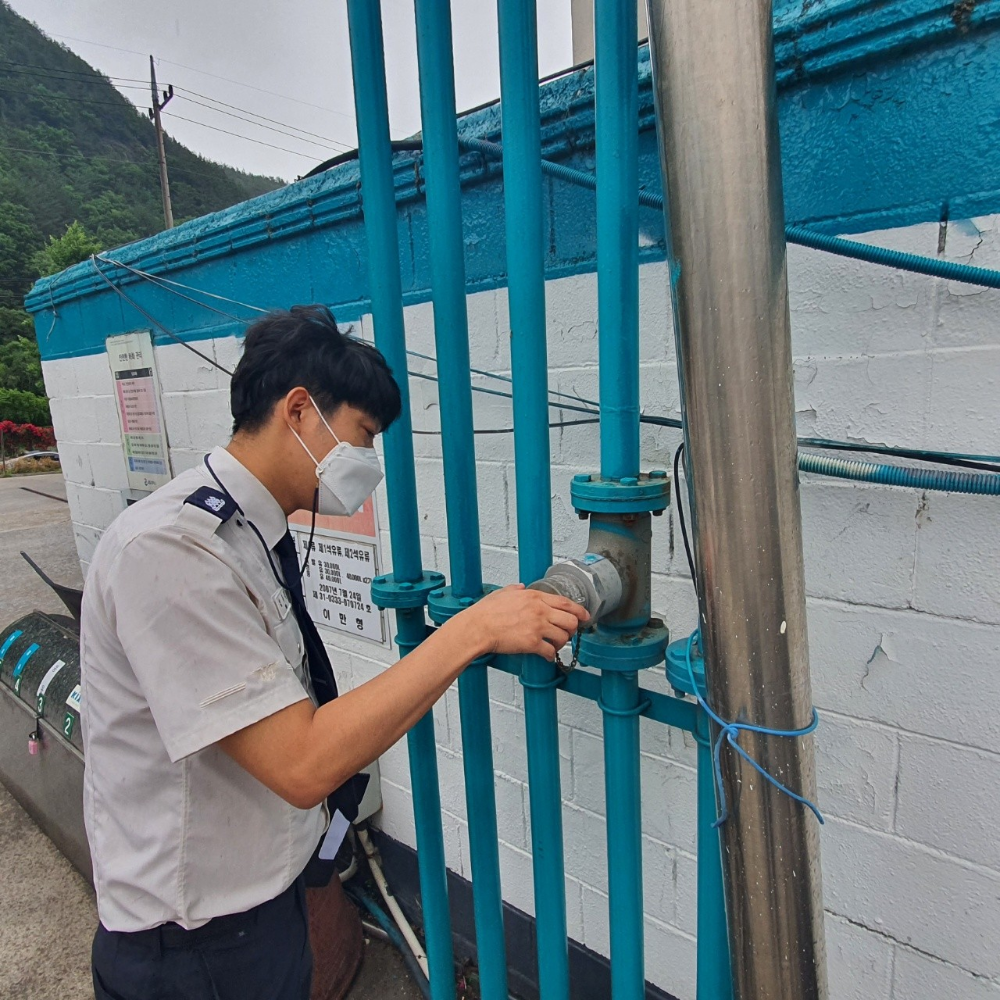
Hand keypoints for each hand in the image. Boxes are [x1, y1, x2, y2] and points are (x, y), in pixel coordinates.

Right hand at [454, 584, 588, 661]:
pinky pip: (550, 651)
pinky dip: (550, 655)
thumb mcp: (503, 592)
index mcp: (535, 597)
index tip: (584, 616)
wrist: (478, 627)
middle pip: (570, 620)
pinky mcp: (532, 643)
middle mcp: (540, 610)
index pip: (566, 602)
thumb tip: (521, 587)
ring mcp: (537, 626)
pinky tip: (546, 656)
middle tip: (567, 633)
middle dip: (572, 629)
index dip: (579, 611)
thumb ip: (516, 589)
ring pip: (563, 637)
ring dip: (560, 643)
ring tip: (553, 645)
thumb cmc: (486, 612)